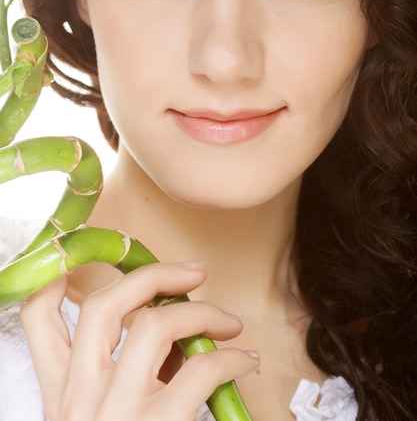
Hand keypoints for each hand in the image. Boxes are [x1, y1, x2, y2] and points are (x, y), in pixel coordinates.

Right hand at [20, 262, 258, 420]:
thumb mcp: (103, 420)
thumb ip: (126, 374)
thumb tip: (173, 330)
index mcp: (61, 394)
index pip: (36, 316)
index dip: (60, 275)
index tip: (97, 256)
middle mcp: (80, 398)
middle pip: (104, 305)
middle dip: (153, 274)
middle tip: (191, 273)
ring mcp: (116, 413)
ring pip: (154, 325)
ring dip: (200, 312)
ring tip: (227, 319)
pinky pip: (202, 370)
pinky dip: (232, 357)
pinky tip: (244, 360)